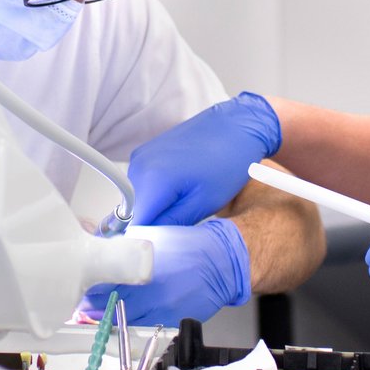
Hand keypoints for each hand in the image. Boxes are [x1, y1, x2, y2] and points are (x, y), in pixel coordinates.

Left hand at [84, 219, 250, 324]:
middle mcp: (152, 292)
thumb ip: (124, 245)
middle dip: (94, 306)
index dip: (90, 288)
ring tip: (102, 311)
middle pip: (110, 306)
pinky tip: (126, 316)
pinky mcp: (170, 322)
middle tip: (86, 302)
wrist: (222, 263)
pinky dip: (131, 324)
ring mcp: (161, 310)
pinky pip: (143, 328)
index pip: (104, 284)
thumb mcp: (151, 236)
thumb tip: (99, 249)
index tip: (82, 287)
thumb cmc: (189, 246)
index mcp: (144, 267)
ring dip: (110, 317)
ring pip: (124, 322)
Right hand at [125, 93, 281, 229]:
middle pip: (133, 212)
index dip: (147, 240)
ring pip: (138, 199)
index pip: (132, 226)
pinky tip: (182, 186)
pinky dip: (158, 193)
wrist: (237, 125)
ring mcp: (140, 157)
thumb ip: (169, 225)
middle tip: (183, 221)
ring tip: (186, 199)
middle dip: (153, 224)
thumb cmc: (228, 162)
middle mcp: (138, 166)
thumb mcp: (203, 203)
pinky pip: (143, 184)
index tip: (165, 244)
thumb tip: (148, 244)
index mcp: (152, 180)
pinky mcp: (146, 153)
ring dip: (156, 207)